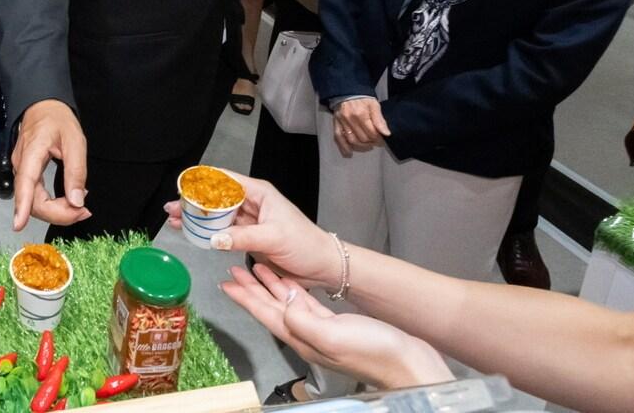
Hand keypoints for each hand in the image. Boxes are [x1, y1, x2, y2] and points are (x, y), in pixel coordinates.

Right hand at [11, 99, 91, 229]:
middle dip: (58, 213)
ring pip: (34, 202)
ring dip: (57, 211)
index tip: (19, 225)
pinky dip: (53, 204)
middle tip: (84, 211)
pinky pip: (36, 196)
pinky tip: (69, 202)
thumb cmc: (58, 119)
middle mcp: (21, 165)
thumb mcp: (75, 141)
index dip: (22, 206)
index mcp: (31, 153)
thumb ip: (76, 171)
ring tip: (80, 208)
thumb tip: (76, 201)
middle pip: (32, 201)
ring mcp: (21, 171)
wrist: (42, 106)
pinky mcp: (26, 174)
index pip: (25, 183)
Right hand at [163, 170, 341, 287]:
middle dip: (193, 202)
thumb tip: (213, 239)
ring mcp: (248, 221)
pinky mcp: (247, 238)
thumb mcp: (273, 238)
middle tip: (172, 209)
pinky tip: (192, 235)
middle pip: (216, 198)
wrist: (321, 267)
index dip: (202, 180)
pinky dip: (206, 233)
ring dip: (197, 218)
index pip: (225, 179)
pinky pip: (222, 232)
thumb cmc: (305, 244)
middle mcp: (251, 203)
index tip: (182, 185)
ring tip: (174, 221)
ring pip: (216, 216)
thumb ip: (242, 237)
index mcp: (259, 193)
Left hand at [223, 264, 451, 390]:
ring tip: (254, 269)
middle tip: (233, 272)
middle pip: (270, 307)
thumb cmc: (373, 352)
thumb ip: (302, 319)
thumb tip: (283, 301)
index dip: (244, 298)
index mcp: (301, 337)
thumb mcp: (332, 335)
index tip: (226, 284)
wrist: (408, 363)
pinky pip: (305, 303)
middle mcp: (306, 334)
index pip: (264, 314)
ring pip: (285, 303)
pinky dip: (293, 290)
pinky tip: (288, 281)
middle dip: (251, 289)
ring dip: (269, 286)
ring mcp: (320, 330)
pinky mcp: (335, 325)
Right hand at [333, 98, 390, 154]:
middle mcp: (350, 119)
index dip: (378, 139)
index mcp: (361, 114)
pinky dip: (343, 147)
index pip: (372, 133)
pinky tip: (349, 153)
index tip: (382, 139)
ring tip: (367, 146)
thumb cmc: (363, 99)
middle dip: (371, 143)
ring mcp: (342, 122)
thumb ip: (380, 120)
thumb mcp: (374, 105)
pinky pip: (338, 138)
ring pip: (352, 141)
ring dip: (361, 147)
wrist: (347, 91)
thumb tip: (386, 133)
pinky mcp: (336, 124)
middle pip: (362, 138)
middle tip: (376, 142)